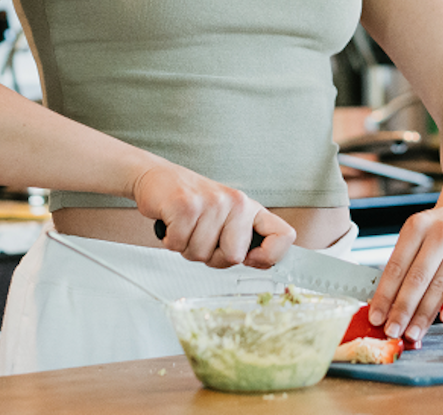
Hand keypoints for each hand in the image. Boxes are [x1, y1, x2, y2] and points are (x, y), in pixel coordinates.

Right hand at [132, 160, 295, 269]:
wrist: (158, 178)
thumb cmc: (193, 202)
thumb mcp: (226, 218)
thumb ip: (244, 240)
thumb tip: (264, 263)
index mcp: (249, 208)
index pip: (284, 236)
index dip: (271, 256)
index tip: (250, 259)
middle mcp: (236, 202)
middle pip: (233, 257)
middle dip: (212, 257)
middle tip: (202, 236)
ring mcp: (212, 202)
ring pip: (201, 255)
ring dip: (187, 247)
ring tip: (186, 225)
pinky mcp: (185, 205)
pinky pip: (179, 245)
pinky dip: (171, 240)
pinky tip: (173, 222)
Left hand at [366, 194, 442, 342]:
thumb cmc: (439, 226)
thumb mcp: (418, 233)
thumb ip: (405, 261)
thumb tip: (386, 301)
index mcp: (416, 226)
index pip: (397, 266)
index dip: (385, 294)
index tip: (376, 317)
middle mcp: (439, 234)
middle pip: (417, 278)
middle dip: (402, 309)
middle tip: (392, 331)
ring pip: (439, 285)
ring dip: (424, 314)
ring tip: (413, 334)